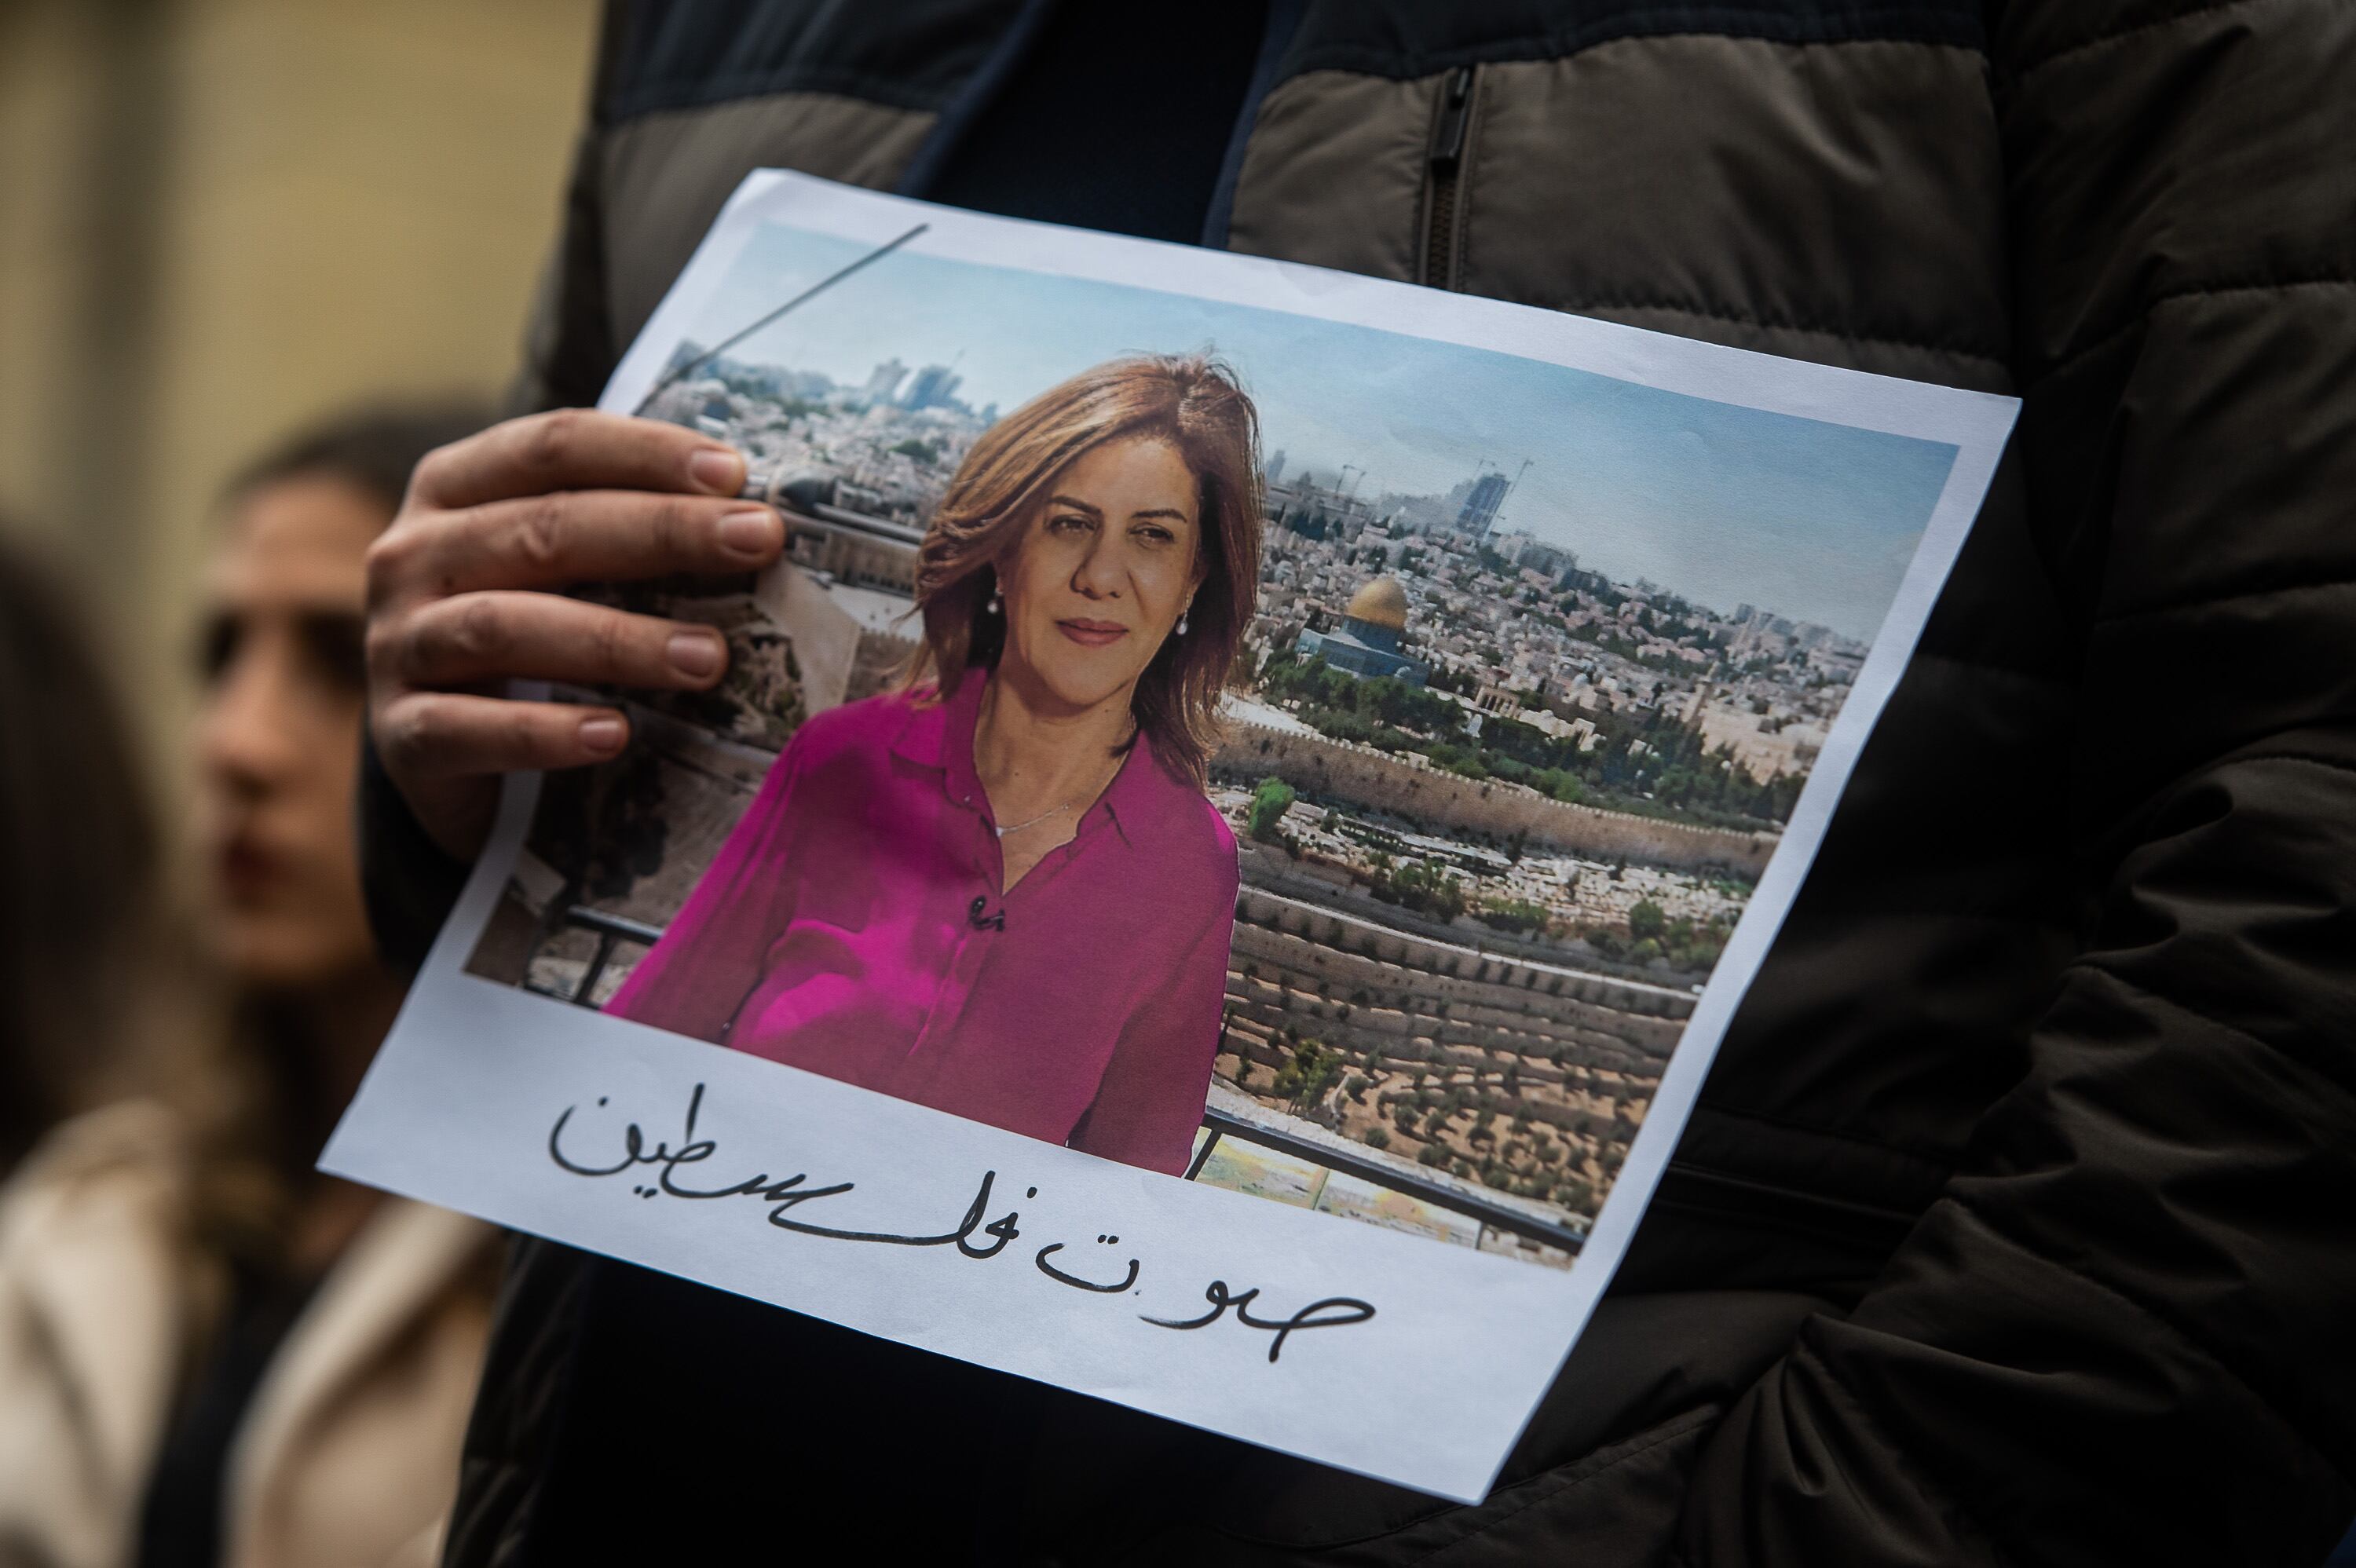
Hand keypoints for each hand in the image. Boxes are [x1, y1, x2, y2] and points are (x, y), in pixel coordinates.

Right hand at [366, 409, 784, 860]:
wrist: (433, 747)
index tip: (737, 474)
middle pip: (543, 529)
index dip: (645, 453)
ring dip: (615, 640)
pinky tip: (615, 736)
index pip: (552, 446)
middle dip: (662, 532)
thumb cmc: (524, 631)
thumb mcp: (556, 567)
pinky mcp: (401, 733)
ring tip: (709, 659)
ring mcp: (397, 644)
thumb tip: (760, 520)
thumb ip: (623, 532)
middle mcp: (413, 555)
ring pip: (504, 628)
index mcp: (453, 488)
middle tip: (758, 542)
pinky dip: (543, 732)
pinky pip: (467, 729)